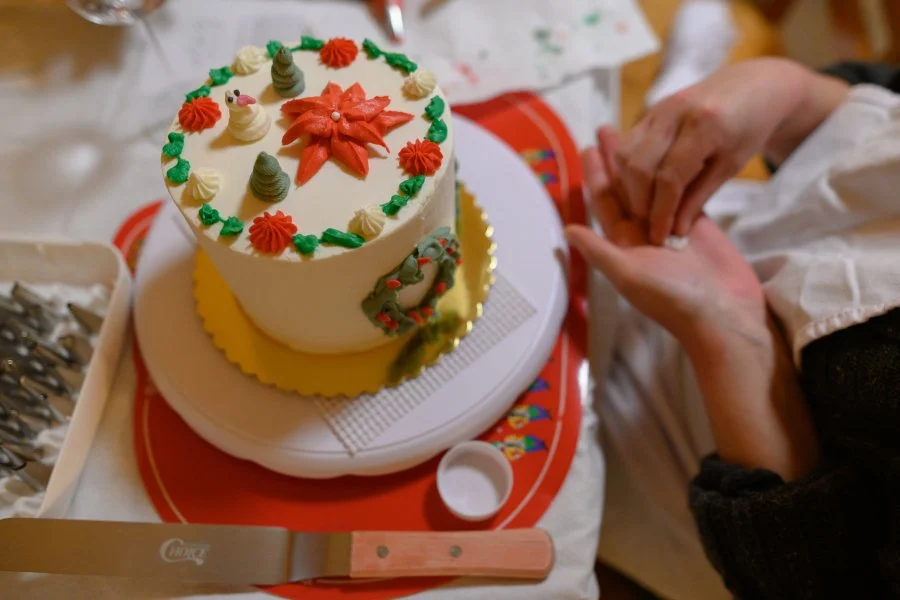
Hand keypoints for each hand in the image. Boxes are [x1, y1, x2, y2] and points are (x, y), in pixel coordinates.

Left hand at [569, 131, 818, 479]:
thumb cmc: (674, 299)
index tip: (587, 146)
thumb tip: (568, 229)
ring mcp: (669, 227)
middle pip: (625, 189)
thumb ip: (600, 251)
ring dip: (644, 161)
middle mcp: (642, 235)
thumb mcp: (631, 274)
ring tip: (640, 132)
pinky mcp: (696, 224)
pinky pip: (681, 192)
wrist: (724, 314)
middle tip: (607, 128)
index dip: (595, 174)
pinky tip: (671, 153)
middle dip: (616, 160)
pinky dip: (674, 173)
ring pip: (652, 187)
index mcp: (622, 246)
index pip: (604, 203)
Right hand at [613, 58, 813, 244]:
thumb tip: (674, 230)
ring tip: (644, 208)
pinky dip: (627, 172)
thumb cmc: (749, 128)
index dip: (661, 212)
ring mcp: (657, 109)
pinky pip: (626, 146)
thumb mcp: (731, 165)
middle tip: (649, 225)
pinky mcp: (648, 112)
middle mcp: (674, 113)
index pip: (669, 178)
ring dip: (628, 188)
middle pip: (638, 167)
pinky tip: (640, 189)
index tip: (660, 236)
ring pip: (624, 156)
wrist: (753, 85)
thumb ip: (699, 196)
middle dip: (639, 203)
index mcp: (704, 125)